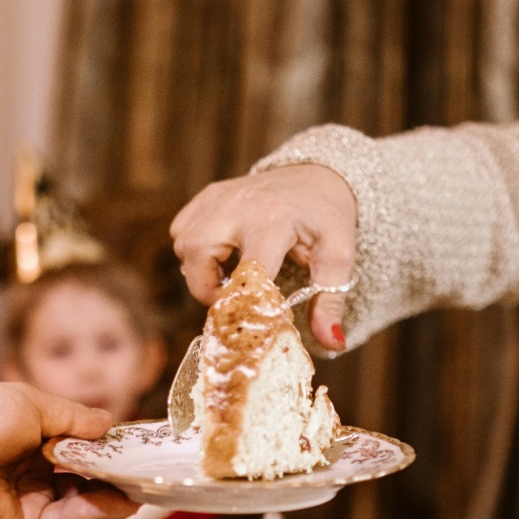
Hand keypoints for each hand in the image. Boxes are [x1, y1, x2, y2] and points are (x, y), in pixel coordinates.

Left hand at [0, 382, 138, 518]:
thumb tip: (109, 422)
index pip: (76, 453)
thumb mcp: (32, 405)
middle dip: (114, 480)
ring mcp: (28, 508)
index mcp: (27, 444)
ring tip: (137, 490)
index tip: (136, 448)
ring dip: (111, 500)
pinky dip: (93, 515)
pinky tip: (116, 502)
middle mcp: (29, 478)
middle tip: (145, 473)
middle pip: (83, 485)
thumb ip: (73, 418)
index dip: (105, 452)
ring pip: (81, 511)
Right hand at [170, 164, 357, 350]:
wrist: (317, 174)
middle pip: (197, 255)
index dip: (243, 305)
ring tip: (231, 276)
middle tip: (234, 298)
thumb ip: (331, 301)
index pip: (246, 273)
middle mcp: (239, 205)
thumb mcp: (338, 258)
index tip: (252, 323)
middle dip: (207, 288)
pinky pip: (181, 229)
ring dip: (199, 270)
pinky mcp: (208, 195)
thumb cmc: (326, 219)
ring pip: (183, 244)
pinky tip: (221, 255)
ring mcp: (219, 196)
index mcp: (274, 221)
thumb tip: (332, 343)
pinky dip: (193, 250)